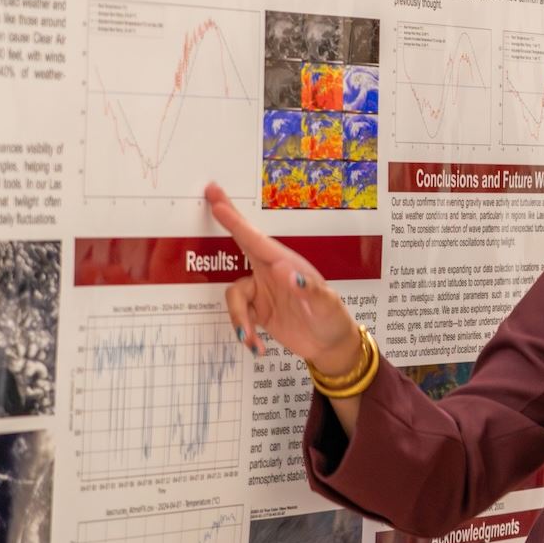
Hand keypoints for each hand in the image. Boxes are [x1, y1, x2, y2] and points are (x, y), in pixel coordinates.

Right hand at [205, 182, 359, 372]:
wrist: (330, 346)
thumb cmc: (332, 320)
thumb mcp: (326, 306)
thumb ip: (307, 289)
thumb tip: (284, 271)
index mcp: (287, 264)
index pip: (257, 240)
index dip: (235, 222)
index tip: (217, 202)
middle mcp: (271, 273)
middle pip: (242, 244)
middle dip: (227, 221)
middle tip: (211, 194)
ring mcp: (263, 291)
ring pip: (234, 296)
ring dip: (239, 319)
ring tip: (251, 340)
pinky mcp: (258, 311)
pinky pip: (239, 316)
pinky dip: (245, 333)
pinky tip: (258, 347)